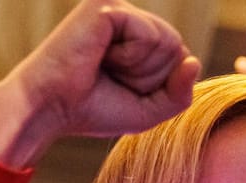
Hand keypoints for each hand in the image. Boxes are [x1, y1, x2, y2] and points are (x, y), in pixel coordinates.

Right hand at [0, 0, 198, 168]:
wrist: (51, 108)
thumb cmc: (95, 109)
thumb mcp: (150, 109)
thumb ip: (180, 92)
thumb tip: (194, 61)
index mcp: (135, 36)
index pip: (180, 57)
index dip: (160, 84)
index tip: (121, 86)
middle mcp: (127, 16)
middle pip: (177, 49)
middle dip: (152, 76)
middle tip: (112, 77)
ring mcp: (117, 6)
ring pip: (168, 42)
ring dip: (141, 69)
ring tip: (105, 66)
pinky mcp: (107, 6)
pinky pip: (149, 35)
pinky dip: (131, 57)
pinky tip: (102, 56)